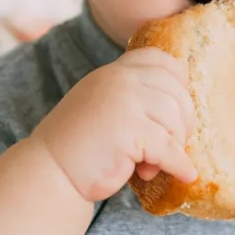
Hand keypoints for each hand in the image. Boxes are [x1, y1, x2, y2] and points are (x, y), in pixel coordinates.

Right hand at [30, 47, 197, 202]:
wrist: (50, 170)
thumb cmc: (80, 144)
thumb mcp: (103, 105)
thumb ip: (131, 97)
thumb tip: (181, 112)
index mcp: (114, 72)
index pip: (159, 60)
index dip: (178, 82)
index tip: (178, 107)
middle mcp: (120, 80)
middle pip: (175, 92)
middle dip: (183, 122)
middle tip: (173, 145)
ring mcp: (124, 102)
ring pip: (175, 119)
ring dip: (175, 146)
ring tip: (155, 164)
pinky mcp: (129, 130)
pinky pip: (168, 147)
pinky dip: (179, 164)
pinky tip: (184, 175)